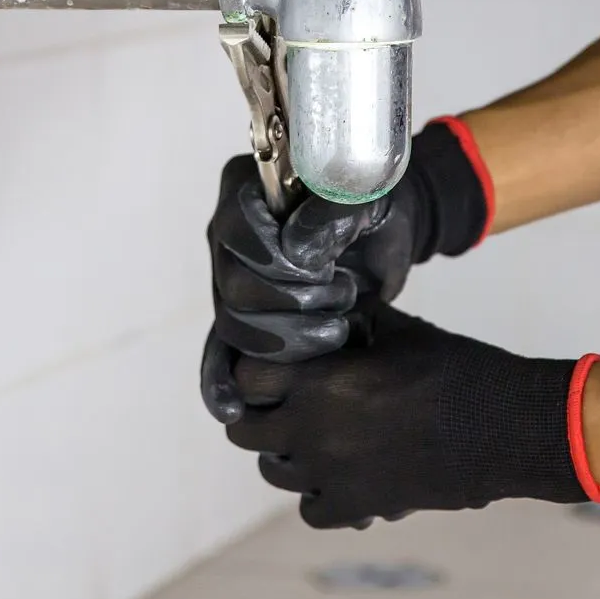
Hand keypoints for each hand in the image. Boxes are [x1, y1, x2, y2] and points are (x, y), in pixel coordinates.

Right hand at [200, 156, 418, 422]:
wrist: (381, 231)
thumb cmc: (371, 201)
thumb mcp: (366, 193)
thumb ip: (334, 210)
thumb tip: (297, 253)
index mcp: (244, 189)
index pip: (237, 230)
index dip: (277, 259)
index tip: (323, 267)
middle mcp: (226, 236)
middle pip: (234, 288)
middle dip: (294, 304)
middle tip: (343, 294)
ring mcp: (230, 280)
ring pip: (235, 328)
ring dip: (291, 339)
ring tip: (338, 327)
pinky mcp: (245, 319)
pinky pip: (218, 356)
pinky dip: (220, 384)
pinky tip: (232, 409)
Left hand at [225, 301, 587, 527]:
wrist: (506, 426)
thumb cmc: (454, 369)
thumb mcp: (398, 329)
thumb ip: (353, 319)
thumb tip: (329, 297)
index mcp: (316, 380)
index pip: (244, 381)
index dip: (253, 374)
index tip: (268, 370)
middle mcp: (312, 430)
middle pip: (245, 432)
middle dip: (259, 416)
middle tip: (284, 405)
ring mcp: (332, 474)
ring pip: (273, 472)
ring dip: (286, 455)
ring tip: (314, 438)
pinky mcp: (358, 506)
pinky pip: (311, 510)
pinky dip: (319, 496)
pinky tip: (340, 476)